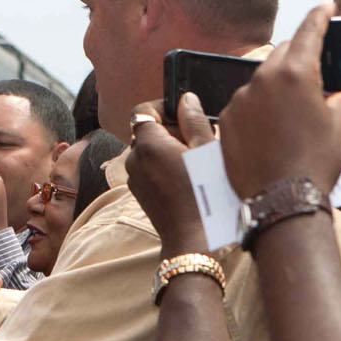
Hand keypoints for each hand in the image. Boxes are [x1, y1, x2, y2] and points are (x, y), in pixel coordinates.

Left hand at [127, 95, 214, 255]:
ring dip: (167, 149)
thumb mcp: (207, 151)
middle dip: (170, 130)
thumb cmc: (205, 195)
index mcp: (148, 144)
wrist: (193, 240)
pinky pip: (148, 169)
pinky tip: (186, 178)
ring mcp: (133, 178)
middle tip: (197, 140)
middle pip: (147, 131)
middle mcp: (133, 159)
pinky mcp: (139, 193)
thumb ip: (194, 121)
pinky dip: (163, 167)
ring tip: (194, 162)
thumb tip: (186, 100)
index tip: (182, 113)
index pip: (143, 110)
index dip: (162, 107)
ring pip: (148, 151)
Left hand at [217, 4, 340, 197]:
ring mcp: (241, 99)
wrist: (281, 200)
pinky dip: (258, 107)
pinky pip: (245, 104)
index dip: (320, 17)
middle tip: (313, 63)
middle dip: (298, 54)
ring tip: (292, 106)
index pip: (309, 31)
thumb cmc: (316, 162)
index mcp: (297, 74)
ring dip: (276, 85)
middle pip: (283, 54)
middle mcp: (263, 79)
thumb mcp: (338, 128)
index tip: (326, 7)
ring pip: (261, 80)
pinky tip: (270, 126)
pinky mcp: (226, 120)